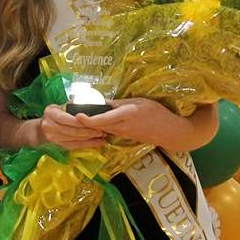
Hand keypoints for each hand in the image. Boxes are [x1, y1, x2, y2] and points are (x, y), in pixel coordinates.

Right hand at [38, 103, 106, 149]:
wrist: (39, 132)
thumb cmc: (52, 116)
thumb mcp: (57, 107)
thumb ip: (70, 105)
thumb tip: (86, 99)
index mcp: (50, 113)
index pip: (64, 118)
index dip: (78, 121)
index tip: (92, 120)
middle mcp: (49, 126)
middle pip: (71, 130)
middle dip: (88, 131)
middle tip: (102, 130)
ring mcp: (53, 138)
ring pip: (74, 139)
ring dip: (90, 138)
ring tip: (102, 135)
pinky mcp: (58, 146)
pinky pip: (75, 146)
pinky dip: (88, 145)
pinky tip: (98, 143)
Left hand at [77, 98, 217, 152]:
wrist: (169, 132)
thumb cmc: (157, 112)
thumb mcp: (139, 102)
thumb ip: (120, 103)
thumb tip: (101, 101)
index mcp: (126, 115)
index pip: (102, 119)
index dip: (87, 119)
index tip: (76, 115)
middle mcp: (122, 126)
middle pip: (97, 125)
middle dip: (83, 120)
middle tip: (70, 111)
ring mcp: (122, 134)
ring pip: (101, 128)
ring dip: (90, 123)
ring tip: (77, 114)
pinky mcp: (124, 137)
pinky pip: (108, 131)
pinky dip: (99, 126)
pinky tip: (93, 120)